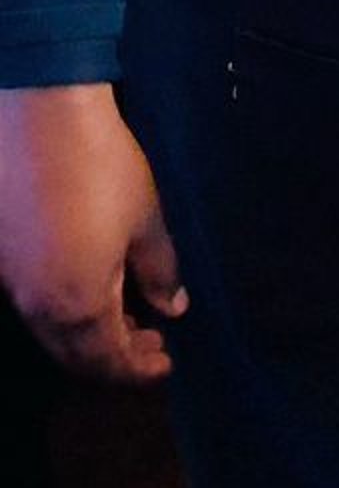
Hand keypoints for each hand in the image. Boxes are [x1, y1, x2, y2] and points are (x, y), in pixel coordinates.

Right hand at [0, 84, 185, 382]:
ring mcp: (12, 284)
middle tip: (152, 342)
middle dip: (115, 358)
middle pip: (75, 357)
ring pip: (51, 333)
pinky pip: (36, 305)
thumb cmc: (103, 168)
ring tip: (129, 315)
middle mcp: (37, 307)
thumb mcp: (146, 219)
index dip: (139, 370)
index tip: (167, 364)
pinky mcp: (1, 258)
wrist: (39, 117)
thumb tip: (173, 308)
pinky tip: (92, 286)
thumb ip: (160, 272)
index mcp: (77, 305)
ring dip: (90, 335)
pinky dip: (67, 311)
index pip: (108, 362)